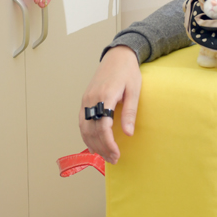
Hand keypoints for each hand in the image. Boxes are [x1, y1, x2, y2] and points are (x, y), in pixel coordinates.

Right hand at [79, 45, 140, 163]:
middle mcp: (92, 99)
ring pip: (84, 128)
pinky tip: (92, 145)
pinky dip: (85, 136)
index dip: (108, 143)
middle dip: (102, 148)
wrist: (117, 56)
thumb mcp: (134, 90)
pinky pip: (82, 122)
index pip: (103, 126)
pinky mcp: (85, 100)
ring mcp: (86, 99)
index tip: (116, 154)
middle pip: (92, 130)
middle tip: (113, 159)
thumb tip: (128, 133)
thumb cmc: (128, 72)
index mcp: (105, 96)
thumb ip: (130, 112)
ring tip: (104, 156)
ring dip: (93, 144)